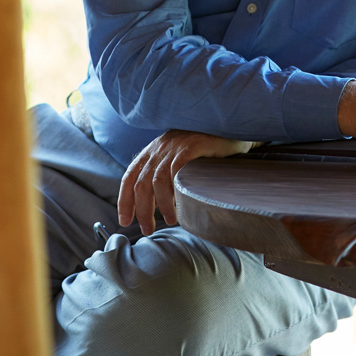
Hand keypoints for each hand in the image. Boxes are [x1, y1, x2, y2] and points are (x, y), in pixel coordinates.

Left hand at [117, 130, 255, 235]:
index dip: (124, 201)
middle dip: (142, 210)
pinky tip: (180, 203)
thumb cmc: (206, 148)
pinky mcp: (192, 145)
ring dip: (161, 205)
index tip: (125, 221)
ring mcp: (176, 145)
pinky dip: (174, 190)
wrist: (230, 125)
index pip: (129, 177)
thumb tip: (154, 203)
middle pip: (141, 183)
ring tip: (170, 219)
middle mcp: (160, 146)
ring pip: (157, 181)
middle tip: (148, 229)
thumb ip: (165, 172)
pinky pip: (176, 171)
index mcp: (153, 150)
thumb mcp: (179, 156)